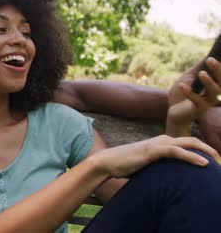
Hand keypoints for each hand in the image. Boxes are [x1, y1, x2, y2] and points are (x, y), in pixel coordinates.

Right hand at [91, 135, 220, 178]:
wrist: (107, 163)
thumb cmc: (124, 166)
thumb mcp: (146, 165)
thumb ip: (158, 166)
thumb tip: (168, 176)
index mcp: (161, 142)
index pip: (187, 143)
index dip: (202, 150)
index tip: (213, 163)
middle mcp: (161, 140)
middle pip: (193, 140)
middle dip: (210, 150)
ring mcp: (157, 144)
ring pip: (189, 143)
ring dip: (207, 151)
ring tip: (218, 162)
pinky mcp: (152, 151)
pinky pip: (177, 151)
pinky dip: (192, 156)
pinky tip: (204, 164)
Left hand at [167, 57, 220, 133]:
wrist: (173, 110)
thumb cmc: (182, 91)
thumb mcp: (188, 76)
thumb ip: (198, 68)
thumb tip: (208, 56)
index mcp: (213, 83)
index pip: (220, 74)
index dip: (220, 66)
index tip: (216, 56)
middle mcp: (214, 92)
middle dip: (218, 70)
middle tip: (211, 60)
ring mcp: (208, 101)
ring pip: (214, 91)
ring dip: (208, 81)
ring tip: (201, 73)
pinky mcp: (199, 109)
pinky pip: (197, 100)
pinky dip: (189, 92)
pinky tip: (181, 85)